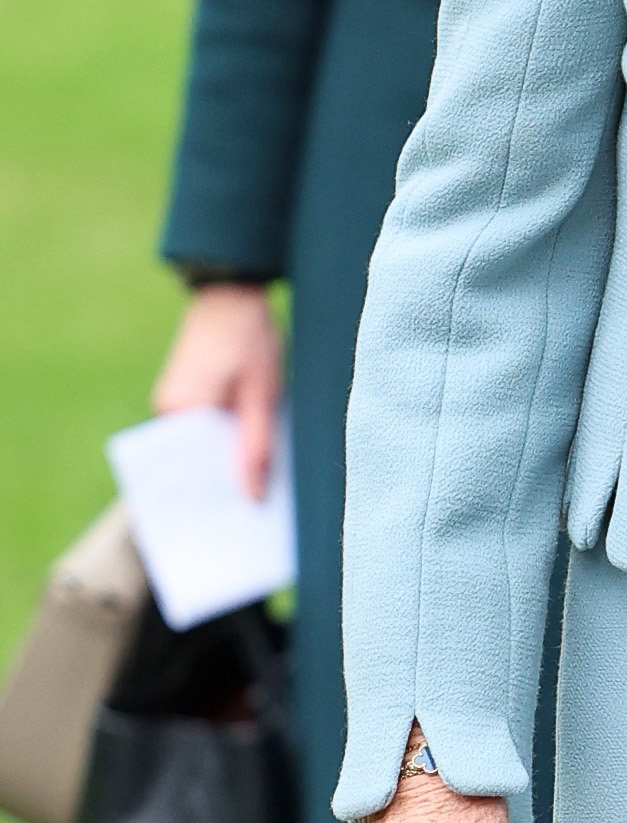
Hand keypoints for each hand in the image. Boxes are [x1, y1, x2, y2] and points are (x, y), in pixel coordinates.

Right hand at [153, 280, 284, 501]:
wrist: (233, 294)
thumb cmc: (251, 340)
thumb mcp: (263, 396)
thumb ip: (255, 448)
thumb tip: (252, 498)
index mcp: (179, 411)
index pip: (190, 470)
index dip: (214, 499)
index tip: (236, 528)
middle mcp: (168, 410)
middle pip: (195, 463)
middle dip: (222, 488)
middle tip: (254, 521)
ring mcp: (173, 403)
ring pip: (201, 448)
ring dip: (226, 464)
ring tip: (260, 493)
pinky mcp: (186, 397)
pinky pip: (204, 431)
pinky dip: (225, 443)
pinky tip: (253, 456)